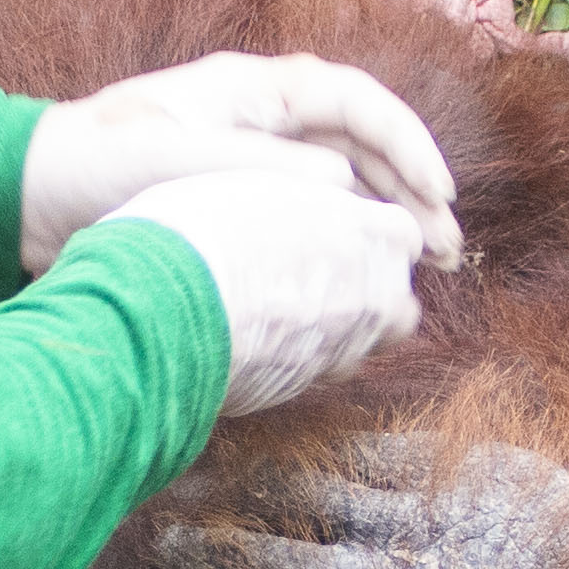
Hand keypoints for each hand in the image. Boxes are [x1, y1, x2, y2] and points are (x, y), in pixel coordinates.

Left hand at [24, 55, 463, 277]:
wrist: (25, 200)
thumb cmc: (93, 167)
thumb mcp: (182, 162)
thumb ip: (265, 169)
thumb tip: (347, 186)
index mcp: (254, 89)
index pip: (358, 103)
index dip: (409, 146)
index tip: (438, 198)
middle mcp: (261, 118)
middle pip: (363, 145)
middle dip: (411, 194)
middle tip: (448, 253)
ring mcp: (250, 159)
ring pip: (343, 184)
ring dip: (385, 224)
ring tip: (421, 274)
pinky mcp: (234, 203)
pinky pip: (308, 217)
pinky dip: (342, 246)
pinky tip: (360, 284)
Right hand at [101, 174, 433, 414]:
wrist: (165, 305)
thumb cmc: (204, 227)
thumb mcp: (263, 182)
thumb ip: (309, 198)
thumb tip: (315, 200)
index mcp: (376, 234)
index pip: (402, 236)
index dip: (366, 234)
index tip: (333, 232)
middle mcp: (377, 297)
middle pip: (395, 299)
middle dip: (366, 291)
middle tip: (311, 274)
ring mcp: (346, 348)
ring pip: (361, 343)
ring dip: (337, 330)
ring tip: (282, 308)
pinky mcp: (306, 387)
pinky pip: (316, 370)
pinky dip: (297, 356)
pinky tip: (256, 337)